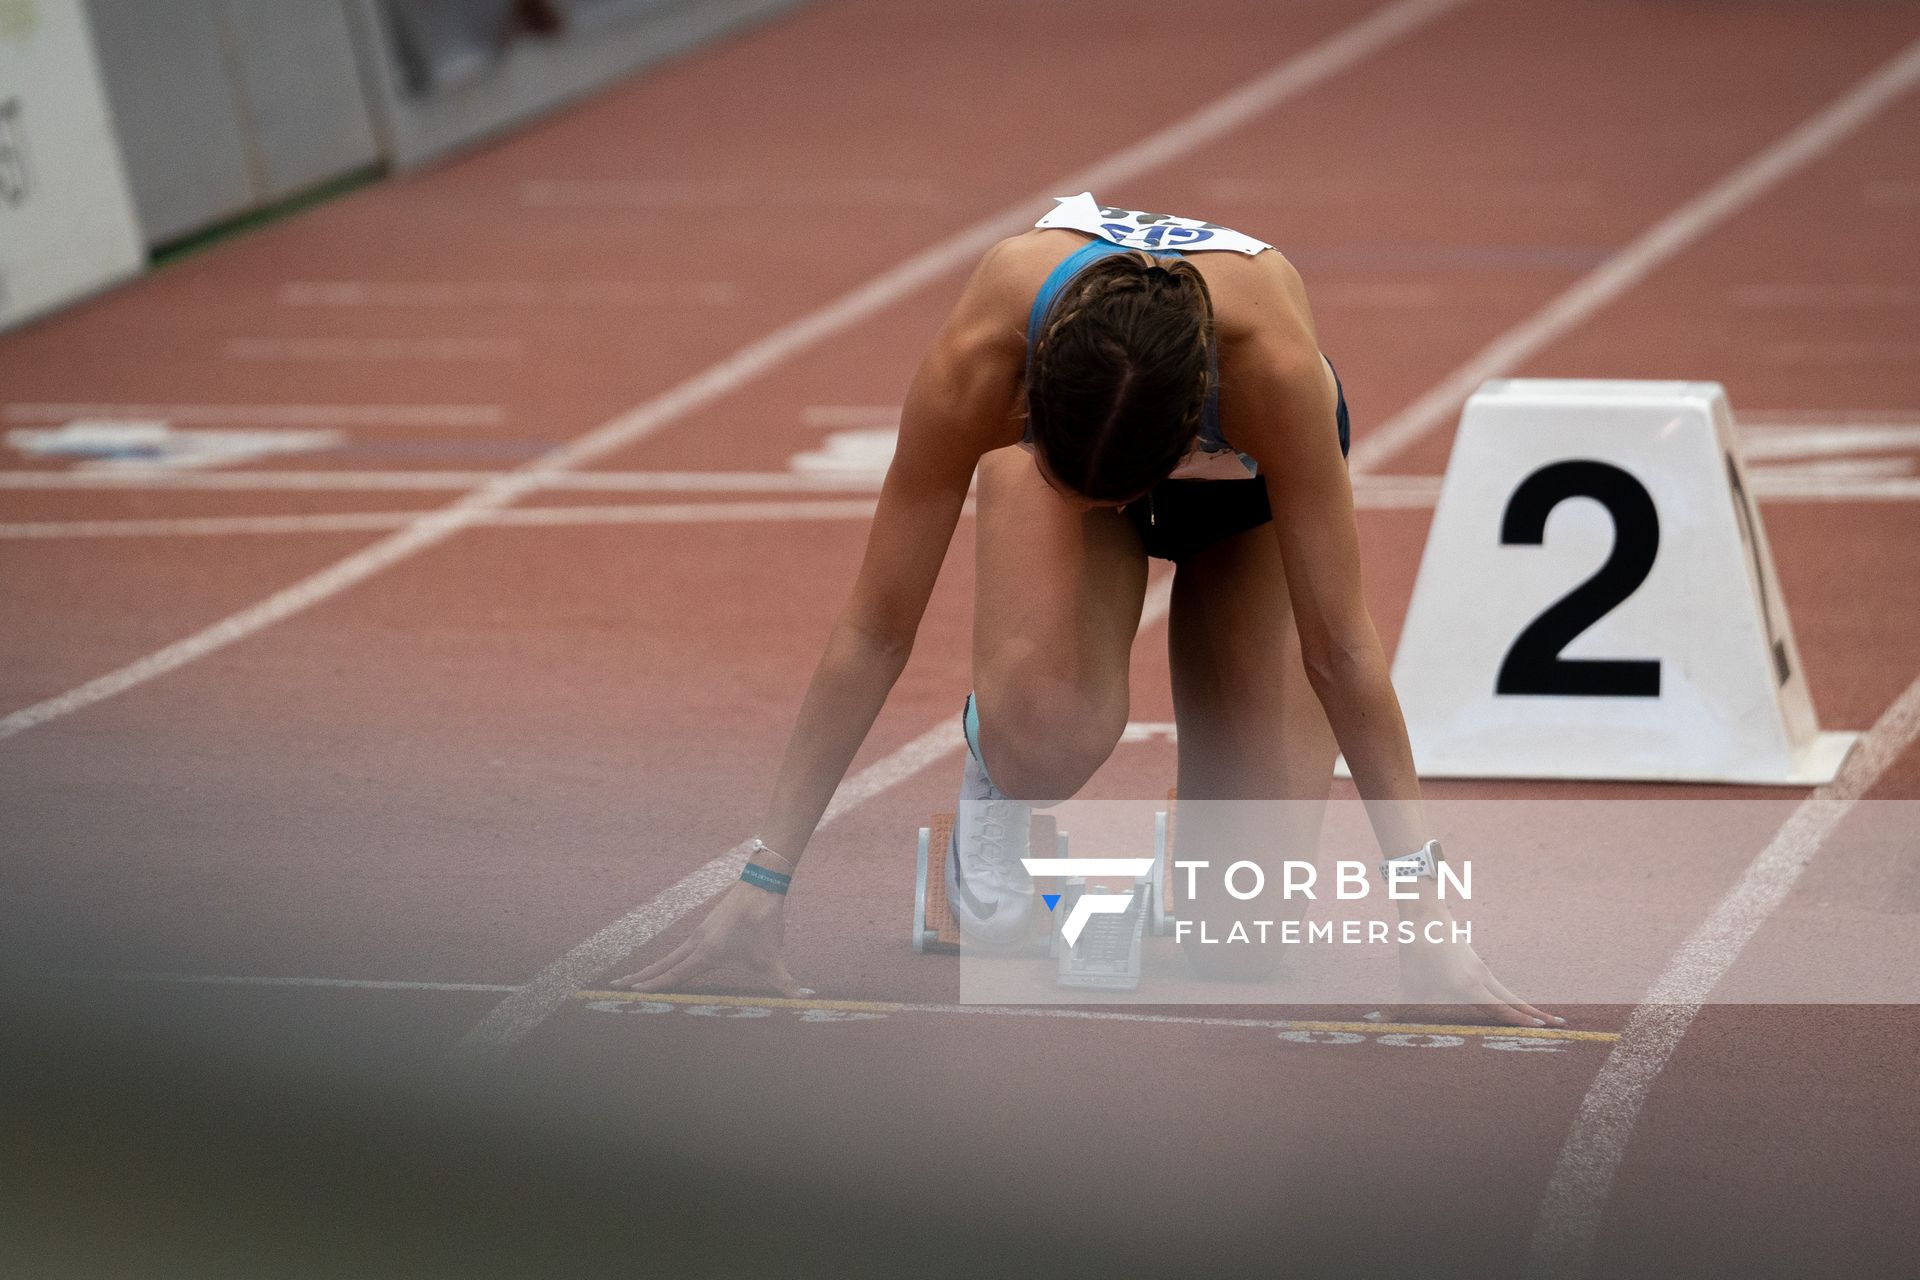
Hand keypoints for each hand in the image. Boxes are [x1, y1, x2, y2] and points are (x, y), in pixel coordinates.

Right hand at [610, 878, 802, 996]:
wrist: (762, 884)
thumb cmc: (765, 921)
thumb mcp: (774, 959)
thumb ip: (785, 983)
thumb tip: (804, 998)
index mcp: (706, 953)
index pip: (674, 975)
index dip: (653, 986)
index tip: (632, 994)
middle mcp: (697, 943)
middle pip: (662, 965)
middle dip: (640, 978)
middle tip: (615, 987)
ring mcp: (699, 933)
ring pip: (669, 955)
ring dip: (651, 968)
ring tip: (633, 979)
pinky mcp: (706, 927)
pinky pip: (680, 948)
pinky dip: (667, 958)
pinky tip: (667, 963)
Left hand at [1394, 901, 1563, 1027]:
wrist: (1425, 913)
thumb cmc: (1416, 949)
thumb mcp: (1408, 983)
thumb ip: (1398, 1009)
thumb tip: (1375, 1023)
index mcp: (1469, 986)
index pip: (1501, 1011)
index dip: (1521, 1023)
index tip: (1543, 1032)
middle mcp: (1482, 979)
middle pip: (1514, 1004)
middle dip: (1536, 1017)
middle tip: (1561, 1027)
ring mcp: (1483, 971)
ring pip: (1510, 996)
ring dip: (1528, 1009)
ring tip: (1549, 1021)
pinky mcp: (1478, 966)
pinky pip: (1500, 988)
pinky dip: (1512, 1000)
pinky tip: (1516, 1006)